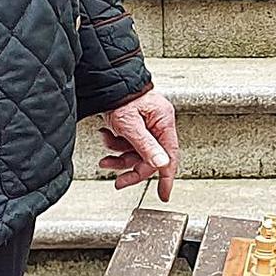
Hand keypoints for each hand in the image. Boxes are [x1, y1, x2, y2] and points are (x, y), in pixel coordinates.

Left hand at [101, 86, 179, 200]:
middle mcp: (158, 125)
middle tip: (119, 181)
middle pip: (149, 158)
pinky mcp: (136, 126)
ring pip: (135, 153)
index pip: (170, 156)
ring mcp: (147, 126)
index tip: (164, 194)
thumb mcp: (131, 125)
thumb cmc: (122, 96)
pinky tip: (106, 136)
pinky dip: (115, 144)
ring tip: (105, 158)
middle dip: (130, 168)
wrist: (108, 82)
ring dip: (118, 156)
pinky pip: (128, 144)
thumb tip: (161, 164)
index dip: (167, 178)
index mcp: (164, 123)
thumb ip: (146, 146)